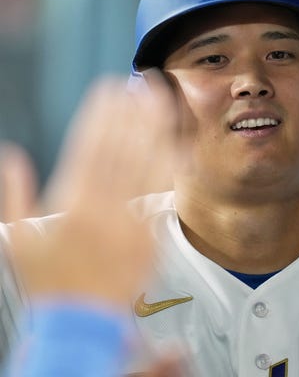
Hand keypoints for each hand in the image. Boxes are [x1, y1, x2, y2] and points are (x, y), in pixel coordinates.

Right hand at [1, 73, 177, 306]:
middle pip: (124, 147)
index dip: (103, 113)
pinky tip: (178, 142)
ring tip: (164, 99)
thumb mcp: (17, 240)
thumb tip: (11, 156)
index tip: (111, 89)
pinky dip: (171, 165)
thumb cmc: (50, 282)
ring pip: (147, 164)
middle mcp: (105, 205)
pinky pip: (163, 194)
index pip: (91, 144)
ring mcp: (132, 218)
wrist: (84, 321)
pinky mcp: (151, 232)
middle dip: (134, 110)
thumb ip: (12, 195)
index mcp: (72, 202)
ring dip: (157, 128)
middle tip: (144, 81)